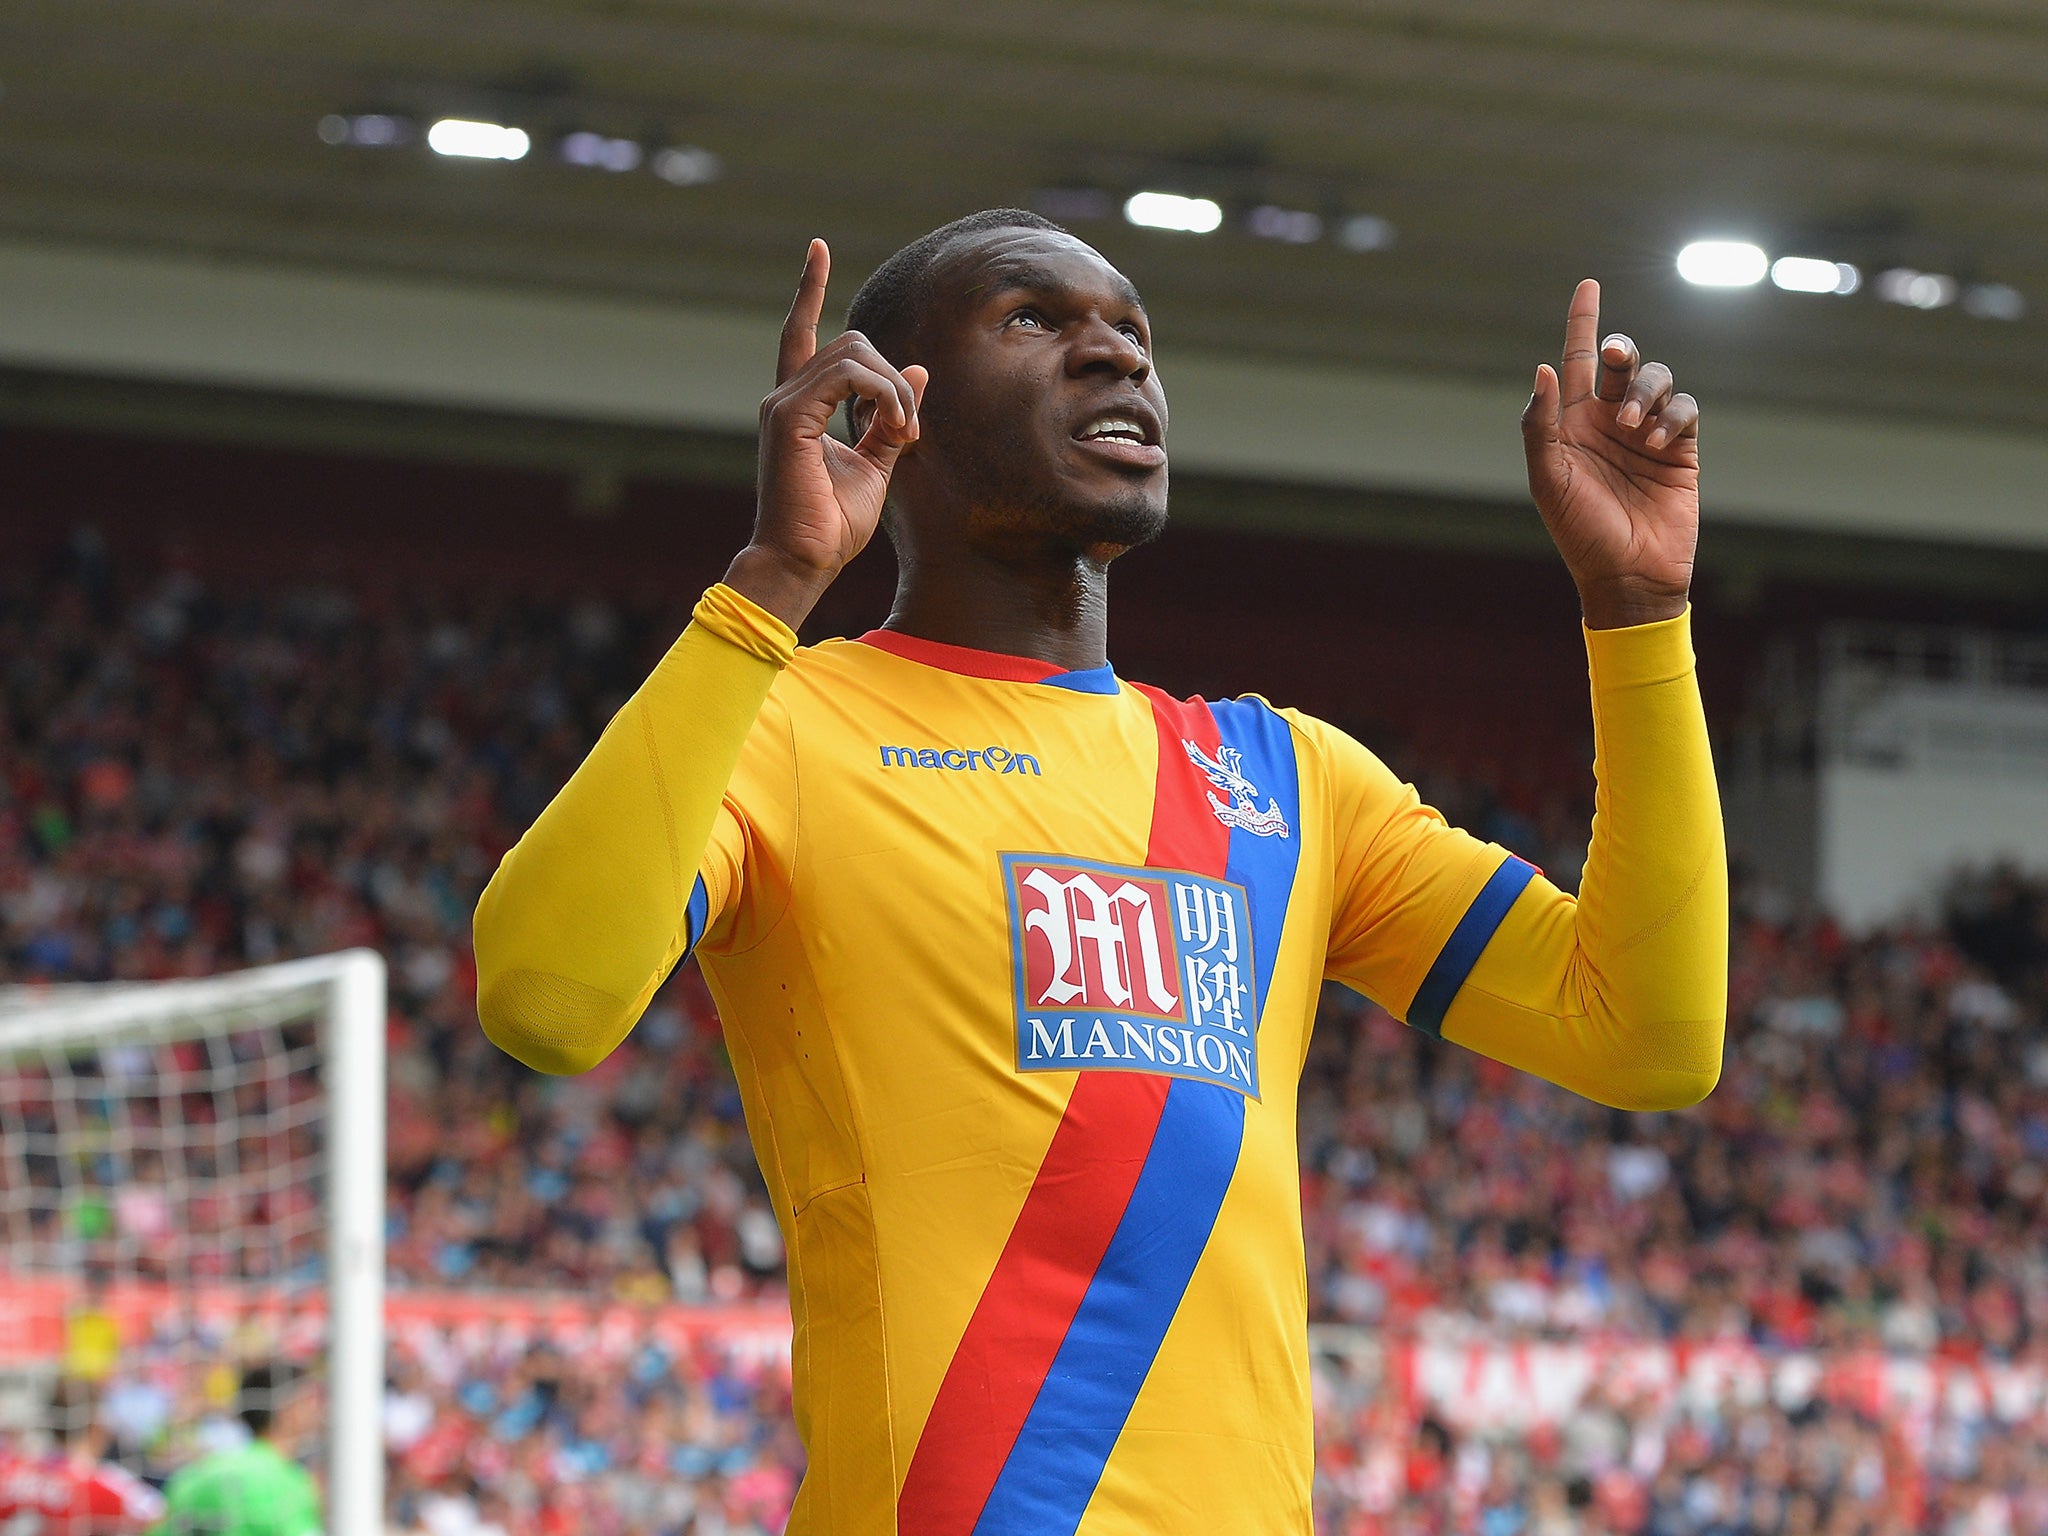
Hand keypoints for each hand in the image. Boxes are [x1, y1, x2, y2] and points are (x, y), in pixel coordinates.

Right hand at [725, 239, 928, 629]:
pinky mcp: (788, 417)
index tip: (818, 248)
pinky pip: (846, 376)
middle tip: (909, 430)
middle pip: (851, 344)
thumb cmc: (833, 524)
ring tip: (903, 434)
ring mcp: (782, 404)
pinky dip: (881, 395)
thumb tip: (918, 371)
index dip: (809, 288)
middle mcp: (785, 396)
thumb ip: (892, 417)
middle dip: (894, 377)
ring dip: (894, 391)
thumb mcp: (877, 463)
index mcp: (799, 404)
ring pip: (853, 355)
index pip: (801, 332)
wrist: (804, 561)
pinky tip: (892, 426)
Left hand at [1520, 280, 1699, 629]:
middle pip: (1622, 362)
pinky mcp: (1679, 449)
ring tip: (1634, 430)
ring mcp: (1645, 432)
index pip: (1575, 361)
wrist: (1628, 574)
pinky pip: (1683, 409)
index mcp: (1571, 424)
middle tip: (1617, 360)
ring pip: (1655, 380)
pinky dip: (1671, 417)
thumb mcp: (1549, 479)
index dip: (1581, 322)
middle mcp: (1608, 422)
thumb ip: (1541, 425)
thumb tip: (1543, 368)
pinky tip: (1656, 444)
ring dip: (1645, 393)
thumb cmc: (1579, 531)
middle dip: (1623, 352)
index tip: (1588, 284)